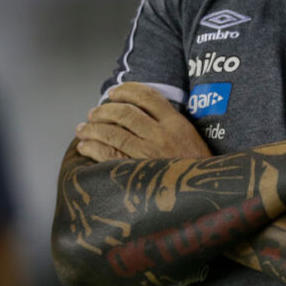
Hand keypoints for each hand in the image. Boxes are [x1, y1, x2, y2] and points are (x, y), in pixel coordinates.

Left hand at [75, 82, 212, 161]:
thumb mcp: (191, 139)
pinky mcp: (136, 172)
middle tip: (93, 112)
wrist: (203, 195)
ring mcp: (148, 153)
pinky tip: (84, 147)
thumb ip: (170, 124)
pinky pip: (107, 154)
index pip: (148, 96)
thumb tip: (140, 113)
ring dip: (93, 128)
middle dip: (104, 110)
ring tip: (82, 129)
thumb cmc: (196, 168)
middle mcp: (161, 135)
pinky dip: (92, 148)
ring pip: (113, 133)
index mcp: (176, 124)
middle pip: (126, 113)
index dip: (127, 90)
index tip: (113, 92)